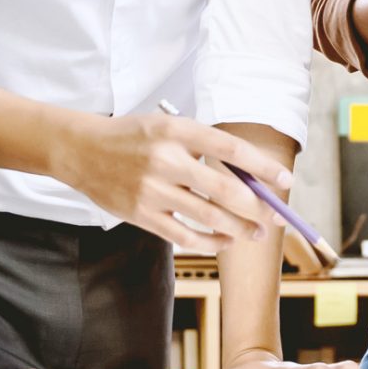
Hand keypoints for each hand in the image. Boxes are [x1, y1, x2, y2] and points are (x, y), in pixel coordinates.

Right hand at [53, 114, 293, 252]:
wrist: (81, 150)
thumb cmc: (134, 137)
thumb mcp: (169, 127)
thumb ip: (204, 147)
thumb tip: (250, 178)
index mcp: (178, 130)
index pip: (231, 150)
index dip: (263, 167)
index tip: (285, 180)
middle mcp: (166, 159)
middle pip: (226, 190)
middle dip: (258, 207)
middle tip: (276, 217)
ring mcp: (153, 189)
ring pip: (209, 217)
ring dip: (239, 229)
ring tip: (256, 234)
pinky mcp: (141, 214)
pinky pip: (184, 235)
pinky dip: (209, 241)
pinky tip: (224, 241)